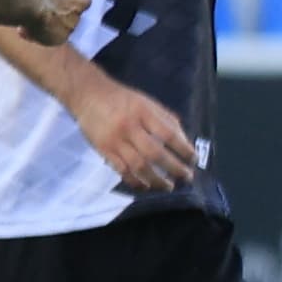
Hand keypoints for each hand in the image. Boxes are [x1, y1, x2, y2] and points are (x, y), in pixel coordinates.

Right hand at [18, 0, 91, 45]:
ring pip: (61, 24)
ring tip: (30, 16)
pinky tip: (25, 28)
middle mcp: (81, 6)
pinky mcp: (58, 39)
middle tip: (40, 3)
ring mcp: (71, 24)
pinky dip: (39, 34)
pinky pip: (50, 38)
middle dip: (58, 7)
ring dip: (49, 21)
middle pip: (71, 8)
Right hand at [72, 71, 199, 191]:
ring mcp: (115, 140)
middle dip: (174, 168)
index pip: (168, 134)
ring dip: (156, 180)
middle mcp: (129, 127)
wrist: (87, 95)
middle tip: (187, 177)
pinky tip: (146, 186)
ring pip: (138, 166)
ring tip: (168, 186)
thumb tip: (184, 142)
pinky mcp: (103, 150)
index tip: (194, 160)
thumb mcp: (147, 102)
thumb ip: (166, 120)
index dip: (183, 149)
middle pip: (155, 153)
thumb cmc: (123, 99)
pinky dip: (135, 181)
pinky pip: (121, 170)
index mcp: (144, 112)